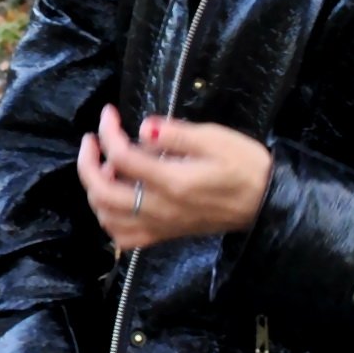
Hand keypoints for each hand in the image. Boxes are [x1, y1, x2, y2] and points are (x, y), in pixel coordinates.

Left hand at [76, 106, 273, 252]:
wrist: (266, 202)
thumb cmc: (245, 165)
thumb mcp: (215, 139)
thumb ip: (175, 134)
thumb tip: (144, 128)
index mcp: (172, 182)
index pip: (121, 156)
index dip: (108, 132)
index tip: (110, 114)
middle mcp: (160, 209)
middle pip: (102, 192)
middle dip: (87, 162)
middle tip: (93, 140)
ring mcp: (161, 225)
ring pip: (107, 218)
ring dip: (96, 191)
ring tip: (106, 167)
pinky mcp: (165, 234)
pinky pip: (124, 238)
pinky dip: (110, 219)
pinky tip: (116, 199)